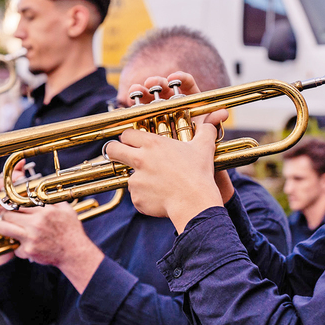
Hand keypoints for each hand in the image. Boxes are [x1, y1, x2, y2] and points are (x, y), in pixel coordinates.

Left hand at [0, 202, 104, 291]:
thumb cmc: (71, 231)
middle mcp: (36, 223)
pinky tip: (26, 246)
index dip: (12, 205)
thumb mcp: (66, 209)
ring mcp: (31, 238)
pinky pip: (15, 247)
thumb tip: (41, 189)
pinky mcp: (29, 251)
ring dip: (0, 228)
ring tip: (2, 228)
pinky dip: (18, 247)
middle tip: (5, 218)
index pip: (18, 202)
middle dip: (4, 216)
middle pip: (7, 214)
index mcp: (44, 211)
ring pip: (2, 228)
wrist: (75, 253)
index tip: (10, 207)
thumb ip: (52, 199)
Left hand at [105, 72, 225, 230]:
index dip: (129, 137)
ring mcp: (136, 181)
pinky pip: (136, 197)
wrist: (194, 203)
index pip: (126, 134)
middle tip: (121, 155)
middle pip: (112, 150)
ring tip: (157, 184)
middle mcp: (139, 160)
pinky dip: (145, 198)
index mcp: (152, 144)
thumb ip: (205, 131)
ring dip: (138, 179)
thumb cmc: (199, 174)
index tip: (133, 142)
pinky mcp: (136, 198)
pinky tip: (160, 198)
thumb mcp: (204, 147)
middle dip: (114, 151)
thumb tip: (211, 122)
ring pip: (128, 176)